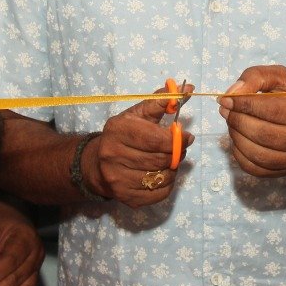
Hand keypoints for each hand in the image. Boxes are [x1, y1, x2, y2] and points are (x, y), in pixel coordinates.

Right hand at [84, 82, 194, 206]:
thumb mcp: (138, 114)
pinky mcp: (125, 197)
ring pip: (163, 177)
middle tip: (179, 149)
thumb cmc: (124, 134)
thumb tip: (188, 88)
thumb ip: (162, 101)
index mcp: (118, 130)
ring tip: (168, 161)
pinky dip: (167, 184)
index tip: (187, 136)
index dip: (178, 139)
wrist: (97, 163)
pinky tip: (161, 175)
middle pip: (161, 159)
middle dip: (177, 154)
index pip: (157, 139)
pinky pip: (160, 193)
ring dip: (173, 169)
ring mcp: (118, 179)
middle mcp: (113, 155)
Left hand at [218, 65, 285, 176]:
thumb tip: (232, 94)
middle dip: (238, 121)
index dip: (245, 104)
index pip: (273, 110)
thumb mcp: (279, 77)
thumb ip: (255, 77)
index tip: (226, 100)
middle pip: (264, 134)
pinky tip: (238, 139)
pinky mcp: (284, 171)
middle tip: (225, 111)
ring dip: (236, 137)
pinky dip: (239, 154)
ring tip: (231, 123)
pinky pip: (255, 168)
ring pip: (258, 154)